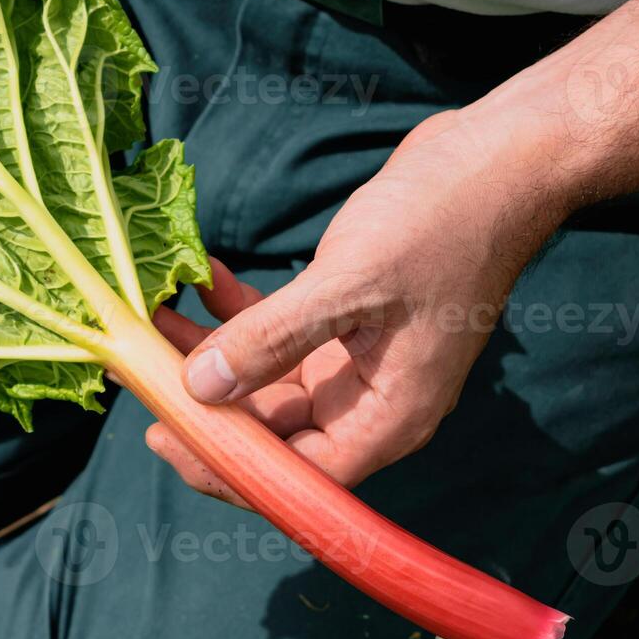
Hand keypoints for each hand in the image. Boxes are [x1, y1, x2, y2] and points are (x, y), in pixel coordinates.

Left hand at [146, 110, 573, 504]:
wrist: (501, 159)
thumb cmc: (442, 224)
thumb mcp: (349, 284)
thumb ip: (270, 340)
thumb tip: (198, 391)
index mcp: (387, 418)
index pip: (299, 480)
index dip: (227, 468)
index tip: (163, 438)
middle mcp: (372, 402)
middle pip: (275, 434)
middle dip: (205, 405)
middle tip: (137, 375)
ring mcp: (359, 361)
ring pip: (267, 380)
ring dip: (210, 354)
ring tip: (151, 323)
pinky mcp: (348, 318)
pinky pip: (281, 332)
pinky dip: (240, 312)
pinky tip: (200, 280)